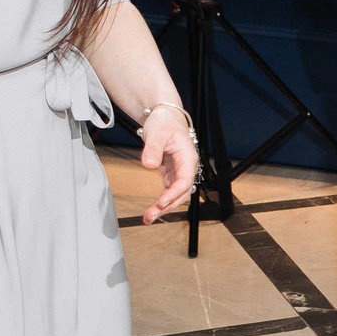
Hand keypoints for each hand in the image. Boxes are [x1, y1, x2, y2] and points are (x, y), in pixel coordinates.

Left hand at [136, 105, 199, 224]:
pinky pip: (168, 191)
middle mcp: (186, 168)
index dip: (173, 194)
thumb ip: (153, 148)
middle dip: (167, 207)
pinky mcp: (171, 174)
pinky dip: (161, 201)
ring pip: (175, 195)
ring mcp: (179, 172)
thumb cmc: (165, 122)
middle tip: (150, 216)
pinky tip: (152, 210)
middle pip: (181, 193)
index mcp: (188, 158)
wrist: (165, 117)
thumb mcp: (157, 132)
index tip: (160, 202)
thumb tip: (149, 164)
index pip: (184, 181)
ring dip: (163, 207)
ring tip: (148, 218)